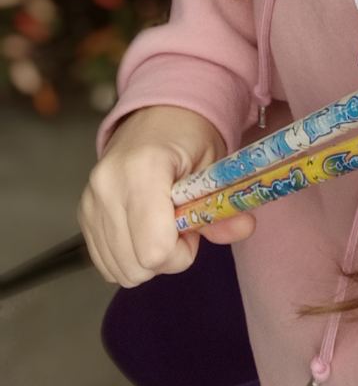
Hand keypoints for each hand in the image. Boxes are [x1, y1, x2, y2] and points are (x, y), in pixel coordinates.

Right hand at [78, 104, 256, 287]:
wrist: (157, 115)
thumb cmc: (189, 138)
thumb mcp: (214, 167)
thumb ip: (224, 206)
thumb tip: (245, 228)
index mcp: (144, 169)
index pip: (155, 250)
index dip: (182, 251)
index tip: (192, 228)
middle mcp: (108, 186)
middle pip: (136, 267)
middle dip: (166, 258)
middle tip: (179, 227)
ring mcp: (90, 200)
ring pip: (118, 270)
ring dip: (146, 259)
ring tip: (160, 225)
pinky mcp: (83, 213)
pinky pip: (105, 261)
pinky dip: (128, 256)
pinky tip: (142, 230)